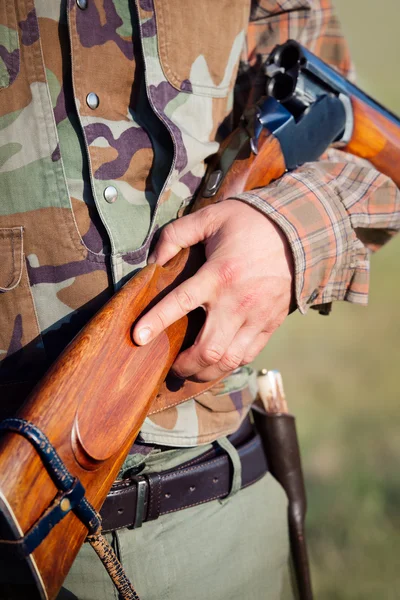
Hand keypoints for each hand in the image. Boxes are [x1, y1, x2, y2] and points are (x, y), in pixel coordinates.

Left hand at [133, 200, 293, 381]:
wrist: (300, 231)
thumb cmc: (252, 223)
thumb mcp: (212, 217)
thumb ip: (177, 234)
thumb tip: (155, 259)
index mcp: (218, 275)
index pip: (180, 303)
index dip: (156, 322)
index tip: (137, 338)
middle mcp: (237, 302)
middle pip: (207, 350)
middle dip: (185, 365)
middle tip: (171, 366)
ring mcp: (256, 317)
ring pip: (228, 360)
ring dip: (206, 371)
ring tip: (192, 370)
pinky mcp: (270, 324)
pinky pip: (248, 355)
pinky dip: (229, 364)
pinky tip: (218, 361)